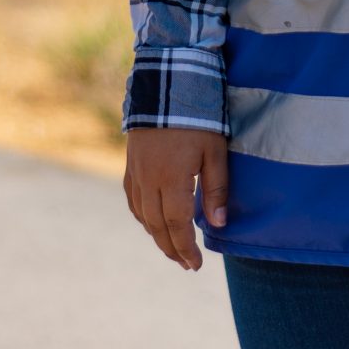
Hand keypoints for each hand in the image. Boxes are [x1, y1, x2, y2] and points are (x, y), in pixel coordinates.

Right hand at [123, 126, 229, 270]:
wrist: (166, 83)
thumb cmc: (198, 117)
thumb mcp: (215, 151)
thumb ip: (216, 189)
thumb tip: (218, 225)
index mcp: (171, 180)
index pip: (177, 225)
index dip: (185, 248)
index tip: (195, 265)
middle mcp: (148, 180)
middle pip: (157, 226)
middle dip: (171, 248)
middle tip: (185, 264)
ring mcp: (136, 171)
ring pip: (142, 214)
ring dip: (156, 235)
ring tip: (172, 248)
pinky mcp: (130, 162)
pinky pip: (132, 198)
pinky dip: (142, 216)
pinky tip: (151, 221)